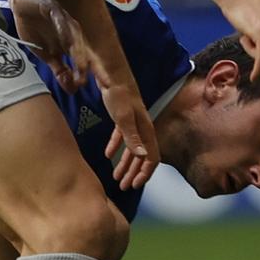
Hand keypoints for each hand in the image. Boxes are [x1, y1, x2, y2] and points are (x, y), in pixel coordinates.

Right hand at [6, 0, 85, 92]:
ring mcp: (63, 21)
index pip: (82, 62)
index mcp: (70, 46)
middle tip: (91, 80)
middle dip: (87, 65)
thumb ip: (59, 70)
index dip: (90, 74)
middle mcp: (70, 34)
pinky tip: (66, 39)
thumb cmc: (35, 28)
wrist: (23, 5)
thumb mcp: (46, 54)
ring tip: (81, 65)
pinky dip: (63, 29)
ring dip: (78, 51)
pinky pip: (59, 19)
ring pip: (73, 36)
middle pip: (81, 50)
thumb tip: (72, 90)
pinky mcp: (53, 9)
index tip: (92, 87)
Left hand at [97, 70, 158, 189]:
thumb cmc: (118, 93)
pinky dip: (115, 147)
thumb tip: (142, 157)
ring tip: (116, 177)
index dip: (145, 173)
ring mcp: (132, 122)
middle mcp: (142, 127)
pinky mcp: (122, 116)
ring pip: (131, 148)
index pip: (152, 156)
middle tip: (124, 187)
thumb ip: (132, 137)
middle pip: (141, 155)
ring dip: (125, 164)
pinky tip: (107, 155)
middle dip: (133, 173)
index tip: (135, 186)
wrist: (110, 73)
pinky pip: (121, 136)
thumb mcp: (123, 116)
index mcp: (145, 128)